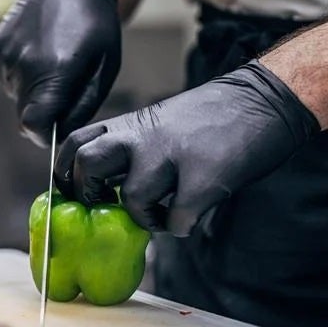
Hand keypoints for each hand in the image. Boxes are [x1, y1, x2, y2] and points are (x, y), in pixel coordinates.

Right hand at [0, 0, 120, 146]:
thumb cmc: (94, 22)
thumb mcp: (105, 67)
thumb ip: (83, 105)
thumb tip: (62, 133)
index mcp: (56, 71)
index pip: (35, 125)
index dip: (45, 135)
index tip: (55, 131)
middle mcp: (25, 66)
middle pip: (25, 114)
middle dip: (44, 111)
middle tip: (63, 88)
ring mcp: (6, 57)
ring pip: (17, 97)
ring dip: (33, 90)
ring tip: (52, 62)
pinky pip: (8, 79)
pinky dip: (22, 75)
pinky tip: (38, 53)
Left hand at [55, 61, 319, 235]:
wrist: (262, 100)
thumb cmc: (207, 118)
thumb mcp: (155, 123)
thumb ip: (128, 149)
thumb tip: (103, 190)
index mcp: (128, 124)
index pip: (74, 142)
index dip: (65, 171)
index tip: (74, 190)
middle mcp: (142, 137)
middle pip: (86, 163)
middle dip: (88, 192)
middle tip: (105, 204)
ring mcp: (172, 156)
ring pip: (131, 197)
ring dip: (142, 217)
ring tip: (158, 214)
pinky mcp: (204, 177)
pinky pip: (177, 218)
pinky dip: (179, 226)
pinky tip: (189, 217)